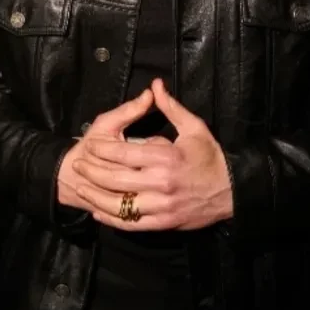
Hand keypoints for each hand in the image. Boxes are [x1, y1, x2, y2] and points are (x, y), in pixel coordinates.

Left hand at [72, 79, 232, 230]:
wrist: (232, 192)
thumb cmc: (210, 157)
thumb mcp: (194, 128)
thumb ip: (170, 107)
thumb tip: (154, 85)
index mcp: (166, 158)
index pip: (123, 153)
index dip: (102, 149)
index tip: (89, 145)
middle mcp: (161, 184)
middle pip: (115, 179)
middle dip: (91, 172)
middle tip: (77, 165)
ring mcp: (161, 207)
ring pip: (119, 205)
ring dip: (96, 197)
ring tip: (82, 187)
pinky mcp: (163, 224)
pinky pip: (131, 224)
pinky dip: (112, 219)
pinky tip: (99, 211)